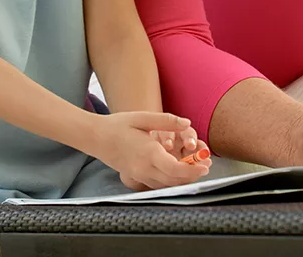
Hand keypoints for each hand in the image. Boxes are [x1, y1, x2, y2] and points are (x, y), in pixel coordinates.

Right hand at [91, 111, 210, 190]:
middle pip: (175, 180)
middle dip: (192, 176)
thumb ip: (166, 120)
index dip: (193, 170)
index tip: (205, 165)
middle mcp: (145, 169)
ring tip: (196, 168)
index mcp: (148, 153)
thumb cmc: (118, 125)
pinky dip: (171, 180)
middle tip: (206, 166)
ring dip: (183, 179)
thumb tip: (187, 123)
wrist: (96, 137)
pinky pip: (158, 184)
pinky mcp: (136, 177)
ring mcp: (139, 175)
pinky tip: (178, 171)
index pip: (176, 169)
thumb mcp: (142, 117)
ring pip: (167, 184)